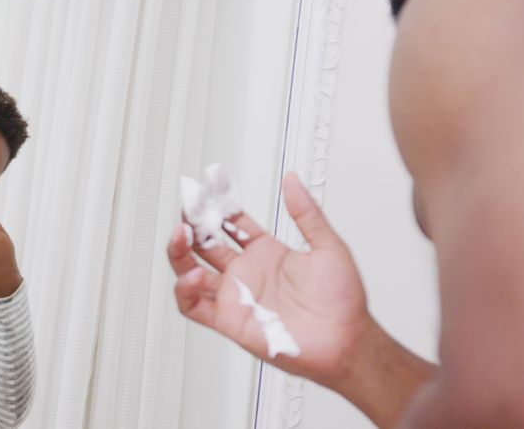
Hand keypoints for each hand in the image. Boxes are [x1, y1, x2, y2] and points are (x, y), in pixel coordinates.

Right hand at [168, 173, 372, 386]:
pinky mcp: (229, 320)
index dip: (218, 205)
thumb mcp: (328, 246)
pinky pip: (193, 306)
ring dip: (179, 252)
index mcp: (266, 252)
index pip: (231, 223)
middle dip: (192, 223)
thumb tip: (293, 181)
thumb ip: (307, 213)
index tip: (208, 188)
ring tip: (180, 235)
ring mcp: (235, 296)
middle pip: (205, 243)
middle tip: (188, 207)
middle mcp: (247, 273)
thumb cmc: (342, 302)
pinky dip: (184, 291)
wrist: (344, 341)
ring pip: (191, 271)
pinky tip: (190, 275)